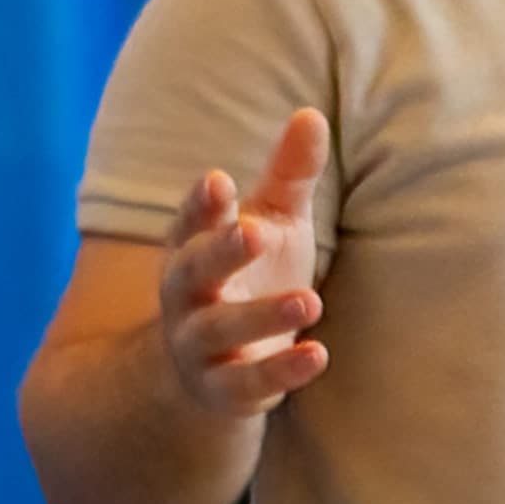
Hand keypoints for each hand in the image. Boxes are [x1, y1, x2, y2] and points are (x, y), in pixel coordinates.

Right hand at [159, 108, 330, 419]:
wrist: (208, 369)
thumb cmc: (249, 277)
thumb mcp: (272, 224)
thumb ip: (289, 176)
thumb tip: (311, 114)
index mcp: (192, 248)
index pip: (189, 223)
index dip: (200, 205)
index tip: (218, 180)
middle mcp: (187, 296)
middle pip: (193, 272)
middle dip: (221, 251)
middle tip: (255, 231)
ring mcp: (200, 347)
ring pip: (220, 331)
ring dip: (262, 317)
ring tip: (309, 301)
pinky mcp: (225, 390)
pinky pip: (247, 384)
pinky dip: (280, 373)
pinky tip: (317, 355)